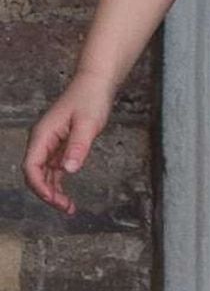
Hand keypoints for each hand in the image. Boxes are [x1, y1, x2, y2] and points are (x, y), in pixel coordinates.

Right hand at [23, 75, 112, 214]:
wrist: (97, 83)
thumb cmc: (91, 99)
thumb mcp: (87, 124)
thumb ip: (78, 147)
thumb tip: (68, 170)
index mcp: (43, 135)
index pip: (31, 166)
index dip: (39, 186)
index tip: (54, 199)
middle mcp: (43, 141)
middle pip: (36, 173)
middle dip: (47, 193)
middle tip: (66, 208)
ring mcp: (51, 144)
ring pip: (45, 173)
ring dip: (53, 191)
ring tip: (69, 207)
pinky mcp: (61, 145)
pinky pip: (55, 168)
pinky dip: (60, 182)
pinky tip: (68, 194)